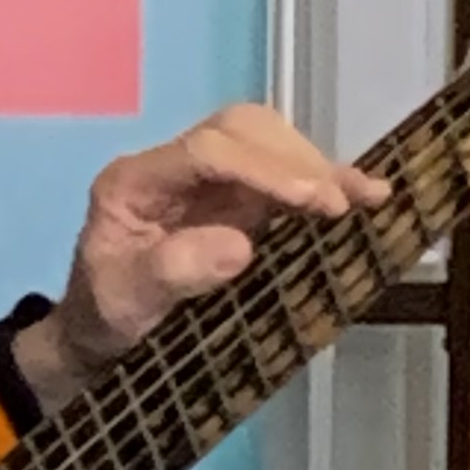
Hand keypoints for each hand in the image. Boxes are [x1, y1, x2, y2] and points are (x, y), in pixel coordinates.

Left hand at [14, 102, 387, 412]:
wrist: (102, 338)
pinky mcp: (237, 200)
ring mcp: (207, 181)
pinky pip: (283, 177)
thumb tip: (239, 247)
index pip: (205, 152)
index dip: (262, 168)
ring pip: (268, 144)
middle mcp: (174, 168)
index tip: (310, 200)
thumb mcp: (125, 302)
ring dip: (317, 168)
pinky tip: (367, 195)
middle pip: (240, 131)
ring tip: (362, 198)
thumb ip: (172, 271)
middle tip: (336, 204)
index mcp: (135, 180)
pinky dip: (324, 183)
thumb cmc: (106, 318)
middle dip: (295, 161)